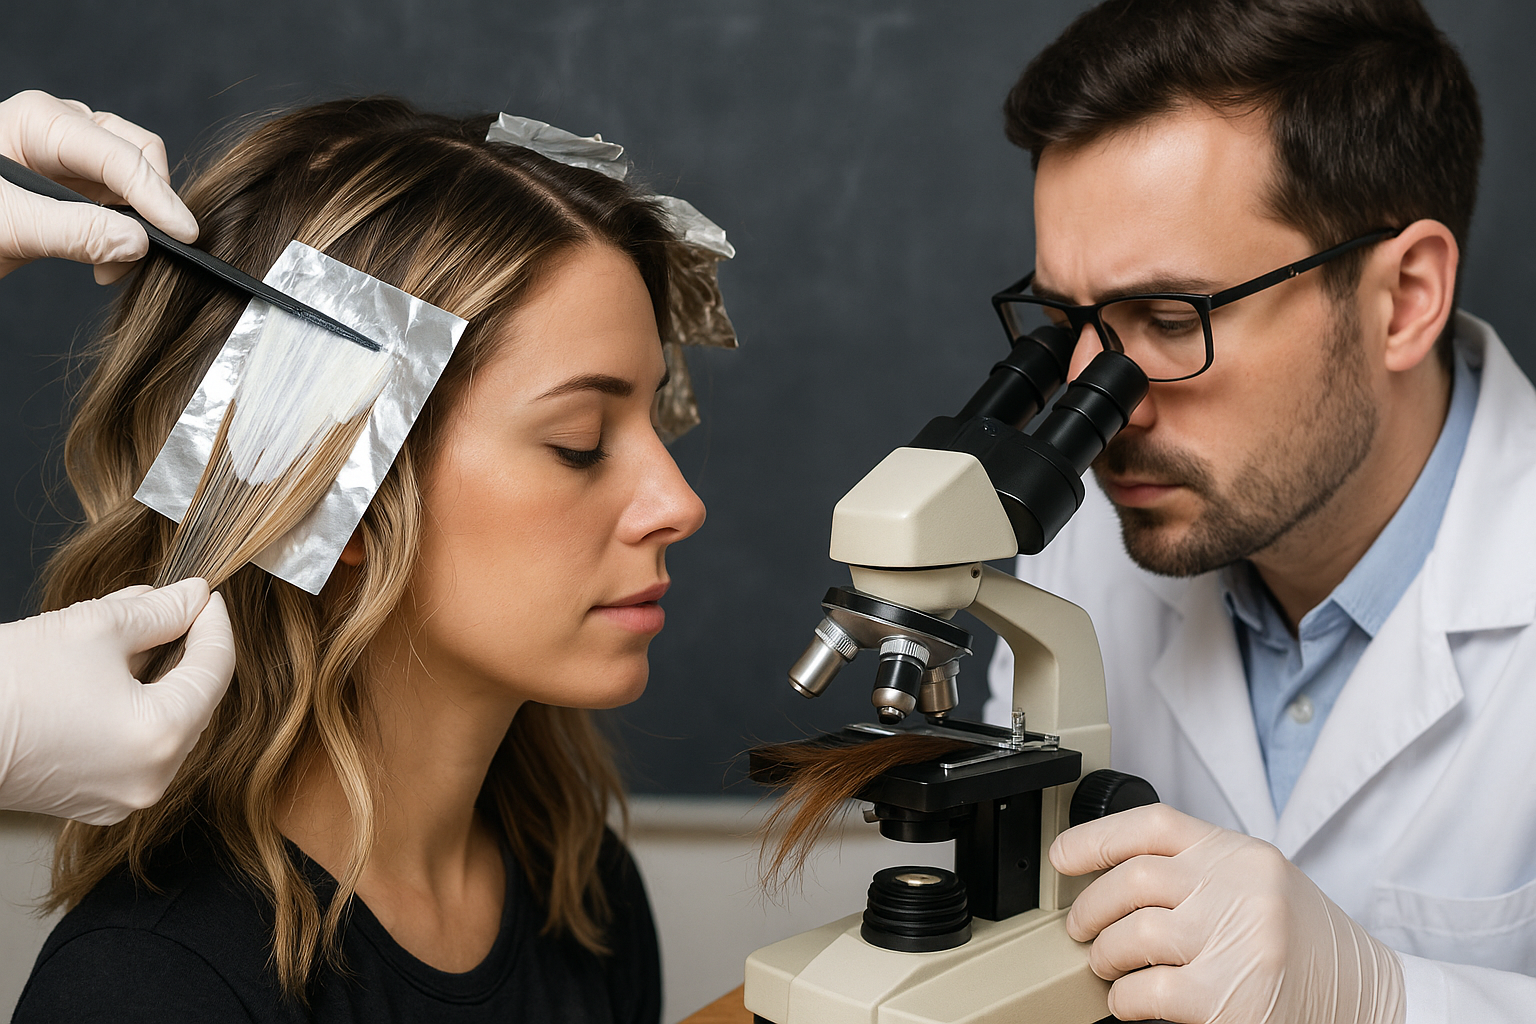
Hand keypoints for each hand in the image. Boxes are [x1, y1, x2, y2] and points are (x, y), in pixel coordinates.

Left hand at [0, 89, 197, 282]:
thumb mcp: (7, 226)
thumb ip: (73, 233)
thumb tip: (137, 242)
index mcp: (41, 122)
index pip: (120, 155)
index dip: (157, 197)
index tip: (183, 235)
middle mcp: (61, 132)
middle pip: (137, 156)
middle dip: (150, 204)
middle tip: (146, 254)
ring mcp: (68, 159)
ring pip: (134, 182)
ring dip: (139, 224)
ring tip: (117, 265)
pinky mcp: (71, 190)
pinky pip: (119, 206)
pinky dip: (125, 235)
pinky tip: (106, 262)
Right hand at [0, 578, 234, 824]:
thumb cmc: (8, 682)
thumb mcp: (95, 627)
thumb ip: (158, 610)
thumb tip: (192, 598)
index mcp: (161, 735)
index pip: (216, 669)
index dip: (215, 625)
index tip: (205, 595)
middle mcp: (152, 778)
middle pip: (197, 701)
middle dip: (188, 651)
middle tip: (173, 608)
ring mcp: (124, 796)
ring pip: (169, 725)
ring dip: (162, 679)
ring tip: (136, 636)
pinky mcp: (95, 801)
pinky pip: (139, 748)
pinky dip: (137, 710)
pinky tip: (114, 677)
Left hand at [1051, 803, 1404, 1023]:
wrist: (1371, 1000)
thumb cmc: (1306, 948)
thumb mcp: (1258, 885)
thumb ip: (1199, 871)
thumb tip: (1113, 876)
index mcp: (1241, 855)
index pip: (1154, 824)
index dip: (1096, 837)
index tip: (1062, 855)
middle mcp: (1238, 889)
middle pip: (1131, 880)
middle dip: (1091, 908)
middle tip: (1082, 930)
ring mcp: (1234, 942)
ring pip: (1130, 935)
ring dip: (1106, 957)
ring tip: (1110, 968)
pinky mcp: (1225, 998)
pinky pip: (1144, 991)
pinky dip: (1125, 1000)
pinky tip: (1132, 1002)